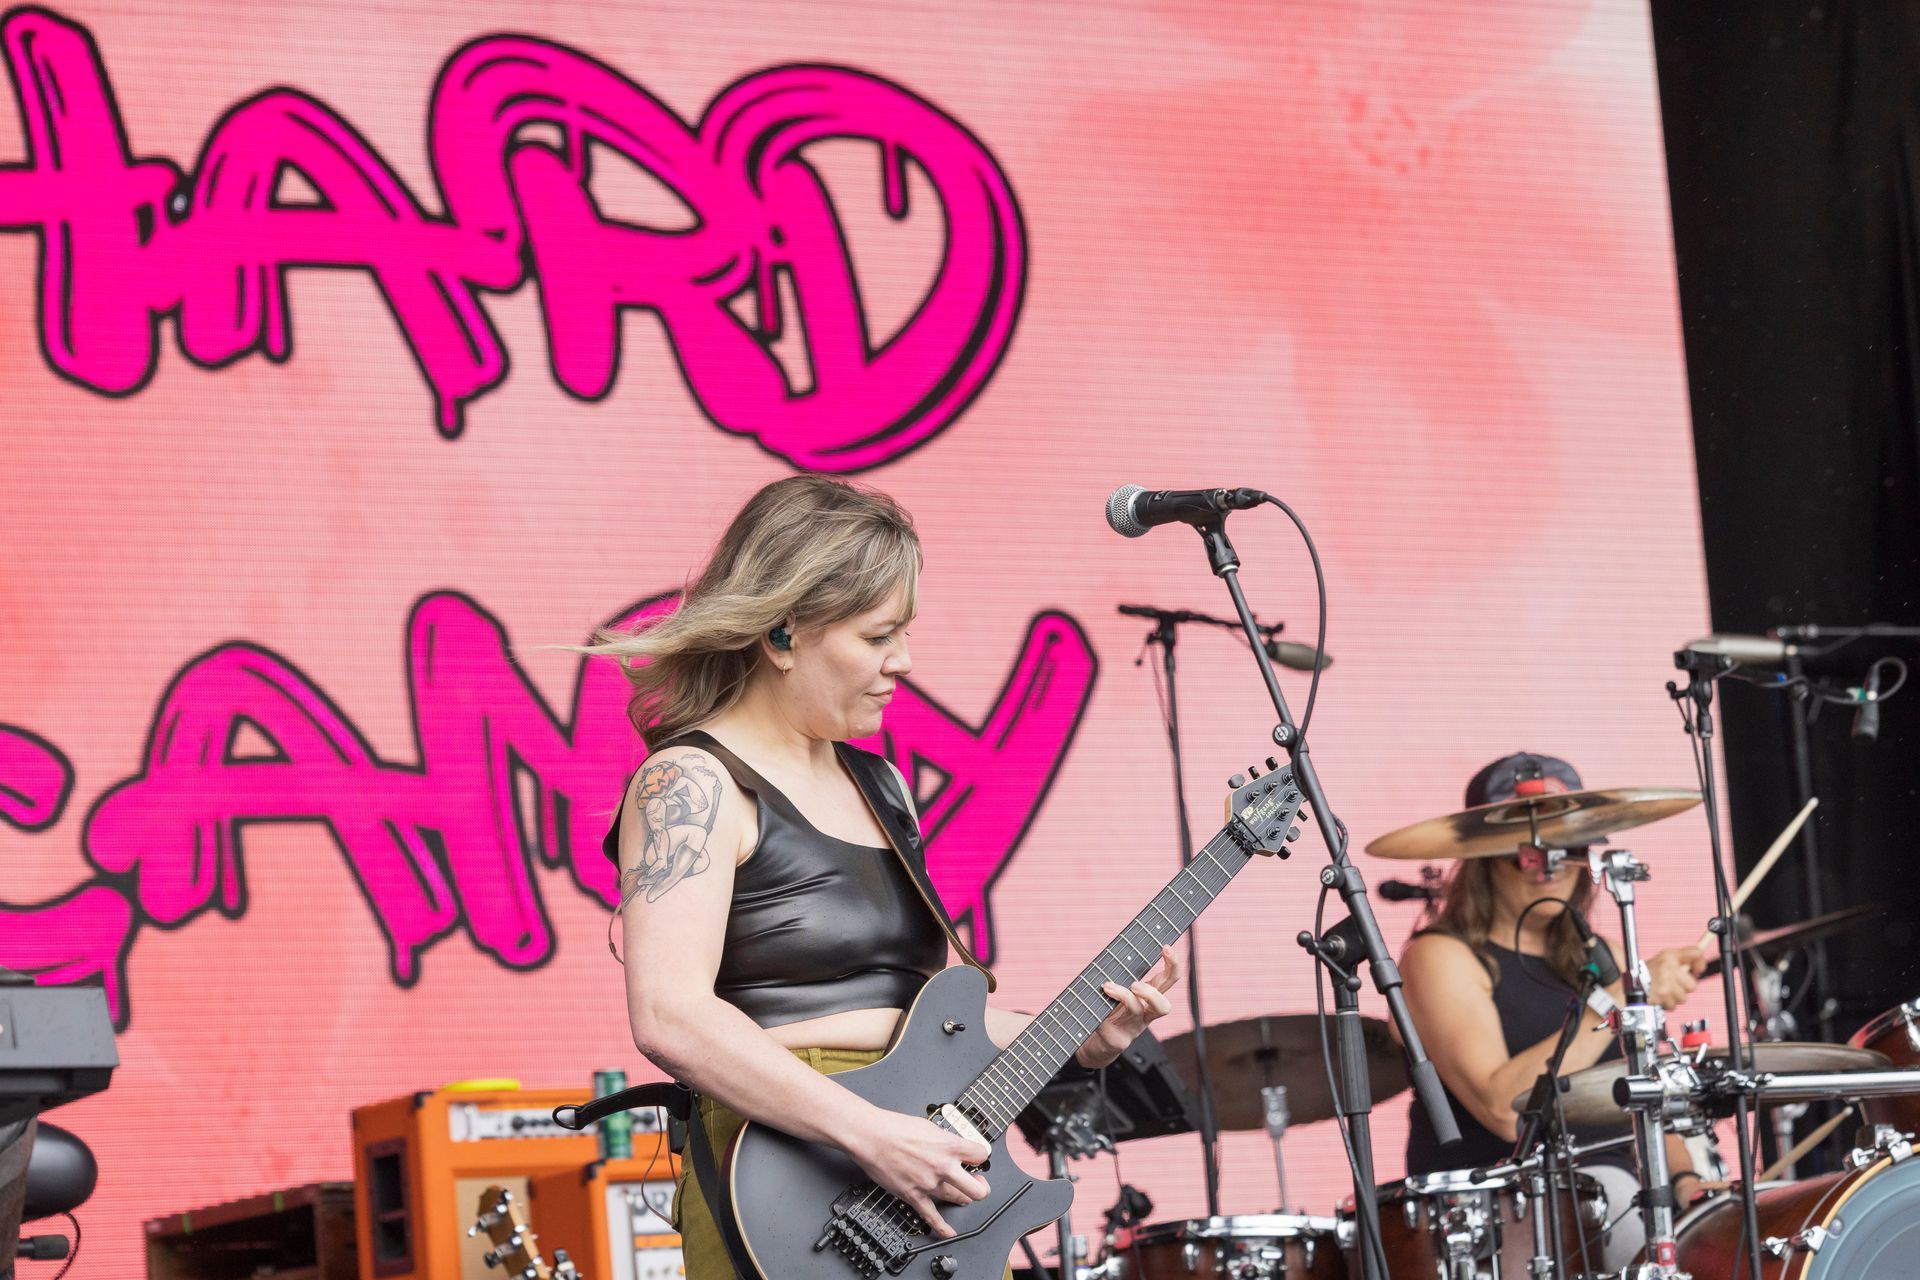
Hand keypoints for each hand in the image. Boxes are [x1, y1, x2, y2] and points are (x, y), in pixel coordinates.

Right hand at [841, 1105, 990, 1238]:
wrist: (870, 1136)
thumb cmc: (894, 1128)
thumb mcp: (928, 1126)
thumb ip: (944, 1140)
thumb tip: (952, 1146)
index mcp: (948, 1145)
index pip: (981, 1155)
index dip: (981, 1156)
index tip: (977, 1158)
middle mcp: (943, 1166)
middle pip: (977, 1188)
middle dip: (981, 1187)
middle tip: (979, 1183)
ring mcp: (929, 1183)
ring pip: (957, 1199)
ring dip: (963, 1198)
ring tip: (963, 1196)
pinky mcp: (914, 1196)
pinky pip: (932, 1217)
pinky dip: (942, 1227)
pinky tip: (949, 1231)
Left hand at [1076, 944, 1180, 1068]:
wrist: (1097, 1047)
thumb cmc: (1107, 1012)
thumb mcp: (1117, 992)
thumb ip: (1120, 976)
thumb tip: (1113, 952)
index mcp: (1148, 999)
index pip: (1168, 981)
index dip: (1172, 964)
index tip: (1166, 947)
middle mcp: (1145, 1015)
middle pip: (1163, 1005)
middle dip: (1151, 993)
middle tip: (1138, 981)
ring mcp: (1132, 1029)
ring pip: (1137, 1011)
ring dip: (1124, 996)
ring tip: (1109, 987)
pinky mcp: (1116, 1040)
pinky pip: (1112, 1025)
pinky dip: (1101, 1011)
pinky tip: (1094, 1004)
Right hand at [1647, 945, 1706, 1009]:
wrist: (1628, 986)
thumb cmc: (1647, 973)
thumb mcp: (1663, 959)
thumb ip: (1683, 958)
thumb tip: (1700, 966)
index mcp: (1669, 956)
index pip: (1696, 953)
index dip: (1700, 964)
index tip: (1696, 970)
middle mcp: (1668, 967)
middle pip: (1692, 985)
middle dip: (1683, 988)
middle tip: (1672, 984)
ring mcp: (1666, 983)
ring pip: (1683, 998)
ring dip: (1674, 997)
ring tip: (1663, 991)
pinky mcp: (1662, 996)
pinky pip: (1673, 1005)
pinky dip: (1666, 1004)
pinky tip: (1659, 997)